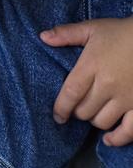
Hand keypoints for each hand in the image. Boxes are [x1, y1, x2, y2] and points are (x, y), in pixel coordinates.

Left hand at [40, 17, 132, 146]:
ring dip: (94, 120)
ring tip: (93, 112)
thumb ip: (67, 33)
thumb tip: (43, 37)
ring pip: (102, 121)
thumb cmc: (120, 33)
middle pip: (85, 110)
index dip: (61, 107)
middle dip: (77, 111)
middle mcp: (108, 84)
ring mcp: (126, 98)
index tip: (57, 116)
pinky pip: (129, 130)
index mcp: (92, 65)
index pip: (71, 93)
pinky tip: (109, 139)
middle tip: (78, 106)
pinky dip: (118, 138)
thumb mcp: (92, 28)